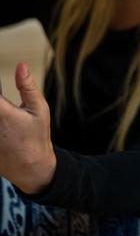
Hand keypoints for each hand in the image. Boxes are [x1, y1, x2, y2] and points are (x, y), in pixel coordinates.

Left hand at [0, 62, 55, 192]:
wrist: (30, 168)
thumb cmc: (37, 138)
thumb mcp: (39, 109)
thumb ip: (28, 86)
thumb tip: (21, 66)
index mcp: (2, 112)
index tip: (2, 92)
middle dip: (0, 103)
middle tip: (5, 105)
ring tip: (6, 118)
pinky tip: (4, 125)